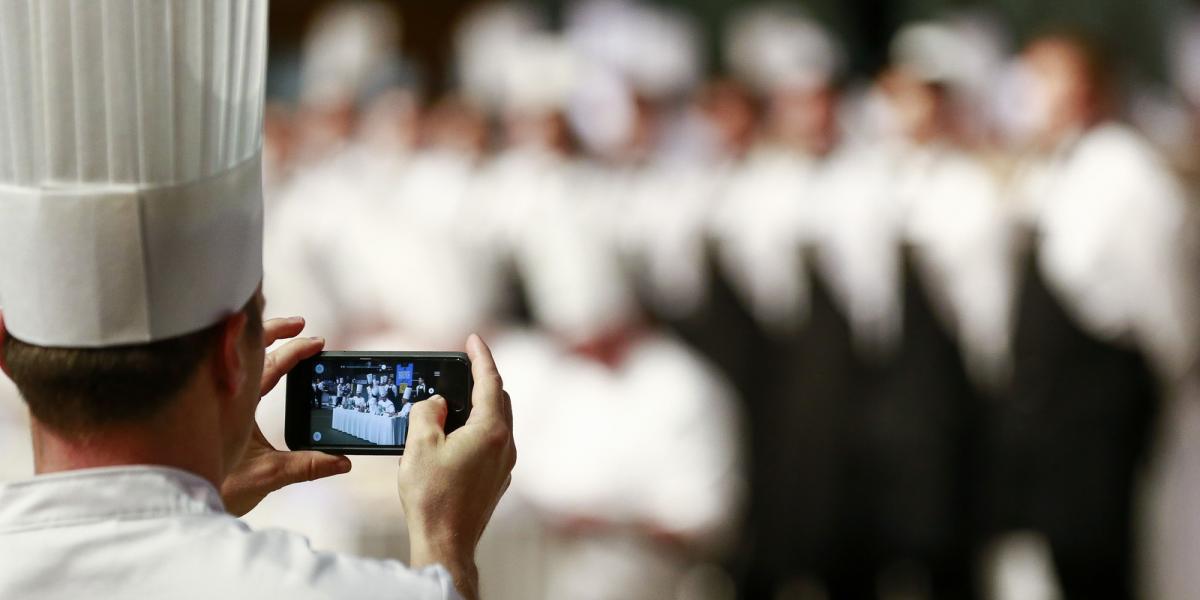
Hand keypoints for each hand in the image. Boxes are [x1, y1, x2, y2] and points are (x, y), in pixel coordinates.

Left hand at [221, 317, 351, 516]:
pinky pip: (227, 373)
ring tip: (280, 332)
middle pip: (250, 350)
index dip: (295, 350)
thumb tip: (343, 461)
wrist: (177, 501)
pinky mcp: (210, 410)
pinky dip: (243, 360)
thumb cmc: (217, 486)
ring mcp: (214, 401)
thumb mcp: (268, 475)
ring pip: (235, 359)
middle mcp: (224, 396)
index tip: (317, 342)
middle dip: (276, 332)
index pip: (271, 365)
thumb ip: (307, 466)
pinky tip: (254, 363)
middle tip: (300, 324)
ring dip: (257, 342)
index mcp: (238, 404)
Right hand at [398, 334, 515, 599]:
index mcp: (491, 430)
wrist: (446, 543)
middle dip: (482, 380)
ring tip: (454, 400)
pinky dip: (477, 429)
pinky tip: (456, 435)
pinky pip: (491, 443)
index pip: (490, 381)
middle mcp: (505, 444)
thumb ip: (427, 412)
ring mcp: (504, 465)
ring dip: (479, 406)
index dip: (481, 356)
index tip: (474, 338)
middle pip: (499, 400)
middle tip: (462, 367)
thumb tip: (435, 403)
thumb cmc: (433, 496)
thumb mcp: (419, 444)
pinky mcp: (496, 481)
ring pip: (496, 422)